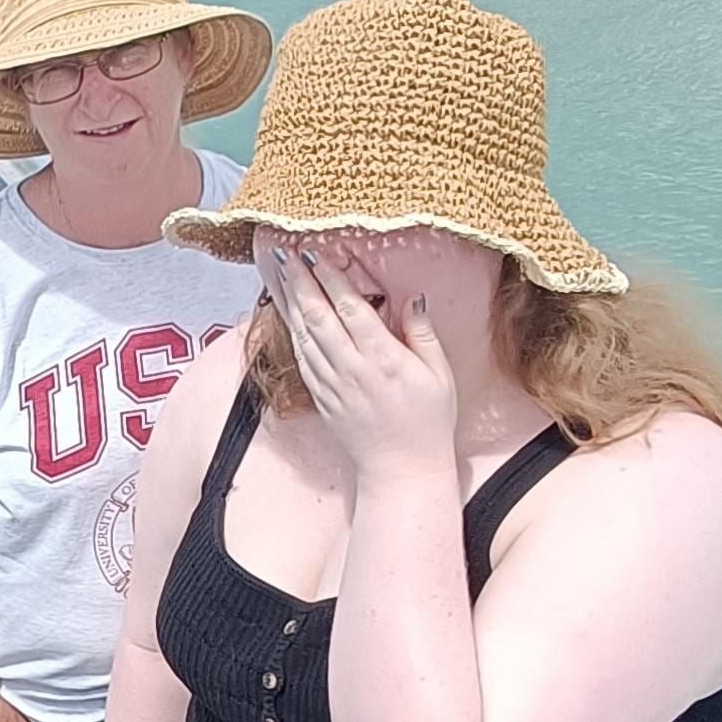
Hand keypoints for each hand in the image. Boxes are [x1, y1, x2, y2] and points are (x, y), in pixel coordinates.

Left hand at [272, 239, 458, 477]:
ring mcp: (332, 384)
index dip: (330, 277)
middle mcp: (351, 368)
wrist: (401, 470)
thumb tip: (413, 298)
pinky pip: (302, 358)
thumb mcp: (440, 375)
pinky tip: (288, 314)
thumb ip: (423, 334)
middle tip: (286, 253)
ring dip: (290, 302)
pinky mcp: (322, 398)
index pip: (349, 307)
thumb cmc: (428, 423)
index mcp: (382, 358)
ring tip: (281, 274)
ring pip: (303, 335)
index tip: (317, 252)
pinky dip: (292, 332)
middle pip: (317, 315)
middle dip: (300, 281)